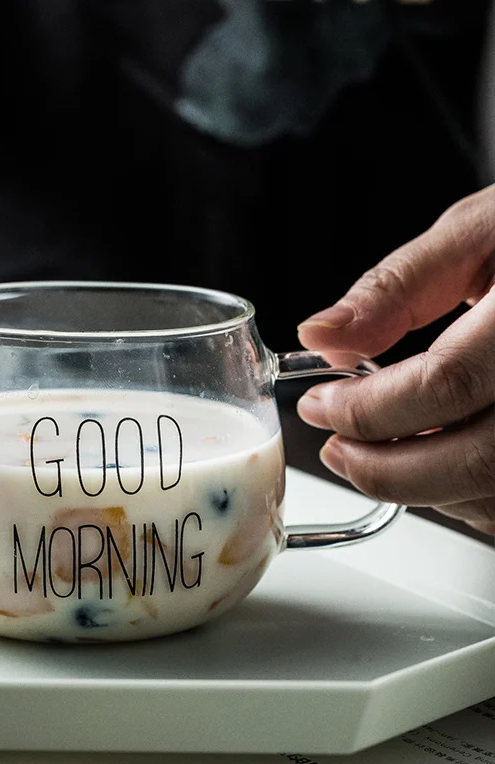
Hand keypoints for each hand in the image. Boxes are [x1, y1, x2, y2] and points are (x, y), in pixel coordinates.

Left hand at [296, 185, 494, 534]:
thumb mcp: (482, 231)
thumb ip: (398, 285)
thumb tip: (322, 337)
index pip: (445, 385)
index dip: (367, 407)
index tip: (319, 405)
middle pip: (475, 460)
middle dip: (382, 467)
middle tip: (335, 449)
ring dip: (421, 489)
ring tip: (375, 454)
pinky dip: (465, 497)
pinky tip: (436, 459)